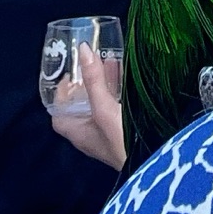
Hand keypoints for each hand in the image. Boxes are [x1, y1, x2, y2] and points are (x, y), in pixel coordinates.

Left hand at [49, 44, 125, 168]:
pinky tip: (129, 80)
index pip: (60, 114)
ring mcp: (109, 134)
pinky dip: (118, 92)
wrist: (152, 162)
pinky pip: (116, 108)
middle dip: (85, 84)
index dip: (60, 95)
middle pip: (81, 107)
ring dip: (104, 85)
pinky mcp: (125, 131)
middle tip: (92, 63)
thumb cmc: (122, 141)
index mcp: (79, 132)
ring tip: (112, 63)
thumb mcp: (104, 108)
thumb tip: (83, 50)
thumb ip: (94, 80)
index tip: (69, 75)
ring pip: (100, 106)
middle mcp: (91, 134)